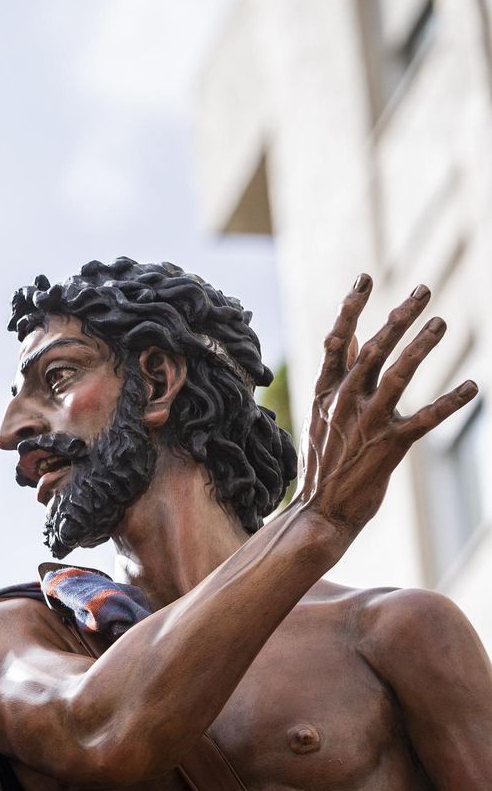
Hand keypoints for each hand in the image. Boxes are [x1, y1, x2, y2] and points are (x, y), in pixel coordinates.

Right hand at [296, 275, 477, 540]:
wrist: (319, 511)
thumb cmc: (324, 461)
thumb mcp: (321, 413)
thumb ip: (339, 374)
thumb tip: (351, 335)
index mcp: (325, 392)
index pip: (337, 341)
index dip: (351, 308)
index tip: (365, 279)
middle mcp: (343, 401)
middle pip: (373, 349)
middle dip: (398, 318)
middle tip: (422, 292)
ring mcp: (366, 422)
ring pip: (397, 376)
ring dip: (420, 347)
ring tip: (441, 323)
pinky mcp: (390, 446)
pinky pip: (424, 418)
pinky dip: (448, 402)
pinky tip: (471, 386)